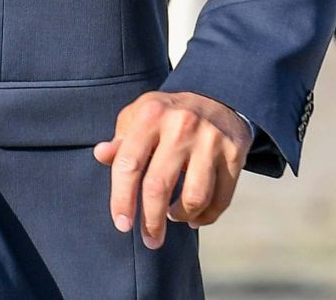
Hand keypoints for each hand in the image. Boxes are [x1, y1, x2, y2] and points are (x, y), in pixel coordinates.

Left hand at [95, 90, 251, 248]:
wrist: (218, 97)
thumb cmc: (168, 114)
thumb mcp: (140, 116)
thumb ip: (121, 139)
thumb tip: (100, 155)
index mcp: (150, 114)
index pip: (128, 163)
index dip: (122, 198)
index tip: (122, 224)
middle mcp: (180, 126)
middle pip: (159, 185)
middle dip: (151, 220)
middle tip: (150, 239)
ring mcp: (210, 140)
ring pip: (194, 197)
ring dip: (181, 216)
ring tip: (173, 217)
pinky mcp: (235, 153)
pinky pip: (222, 198)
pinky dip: (207, 216)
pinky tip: (196, 218)